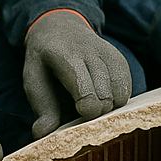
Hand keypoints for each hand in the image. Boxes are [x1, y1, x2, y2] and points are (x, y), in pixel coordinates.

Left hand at [24, 10, 131, 138]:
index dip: (86, 105)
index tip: (82, 114)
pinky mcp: (119, 58)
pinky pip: (126, 87)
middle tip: (83, 113)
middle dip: (96, 111)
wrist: (61, 27)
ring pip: (119, 91)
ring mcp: (108, 52)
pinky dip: (117, 99)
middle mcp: (89, 51)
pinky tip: (103, 98)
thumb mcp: (33, 78)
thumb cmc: (45, 60)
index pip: (82, 83)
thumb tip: (42, 134)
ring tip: (93, 106)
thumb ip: (41, 105)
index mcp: (64, 55)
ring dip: (109, 106)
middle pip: (104, 92)